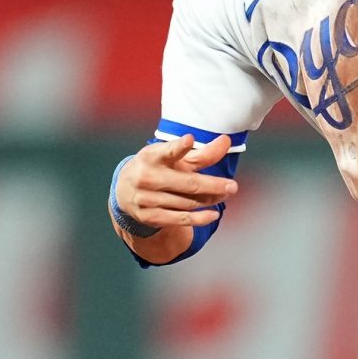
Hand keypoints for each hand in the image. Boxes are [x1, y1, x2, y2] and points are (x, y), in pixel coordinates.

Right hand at [114, 133, 236, 242]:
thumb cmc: (156, 168)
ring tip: (225, 194)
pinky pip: (180, 219)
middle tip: (233, 186)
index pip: (167, 151)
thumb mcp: (173, 157)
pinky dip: (199, 218)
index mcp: (151, 156)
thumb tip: (226, 142)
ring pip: (187, 202)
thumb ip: (200, 153)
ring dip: (210, 199)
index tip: (189, 140)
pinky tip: (214, 214)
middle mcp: (147, 177)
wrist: (124, 191)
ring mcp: (147, 199)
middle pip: (187, 183)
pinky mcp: (150, 217)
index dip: (178, 147)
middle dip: (213, 185)